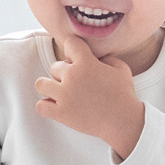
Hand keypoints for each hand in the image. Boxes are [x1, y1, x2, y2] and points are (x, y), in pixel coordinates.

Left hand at [34, 34, 144, 159]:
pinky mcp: (61, 113)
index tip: (78, 59)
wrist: (123, 121)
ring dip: (50, 87)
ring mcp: (64, 95)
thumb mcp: (120, 68)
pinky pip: (40, 106)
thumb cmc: (124, 95)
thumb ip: (106, 58)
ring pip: (41, 83)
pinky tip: (57, 106)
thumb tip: (96, 58)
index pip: (70, 43)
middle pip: (54, 66)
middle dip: (64, 73)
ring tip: (60, 93)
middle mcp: (72, 76)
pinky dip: (46, 106)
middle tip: (76, 83)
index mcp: (86, 63)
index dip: (74, 50)